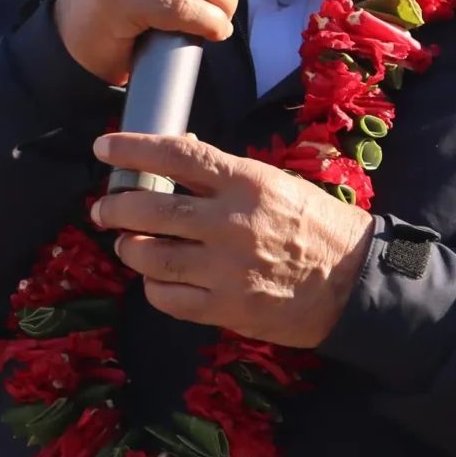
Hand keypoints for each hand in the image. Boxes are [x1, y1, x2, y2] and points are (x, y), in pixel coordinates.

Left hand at [89, 132, 373, 347]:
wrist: (352, 280)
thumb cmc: (314, 223)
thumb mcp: (274, 182)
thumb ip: (224, 175)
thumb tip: (177, 156)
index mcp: (245, 182)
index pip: (175, 156)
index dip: (132, 149)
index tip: (103, 147)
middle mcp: (230, 223)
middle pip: (150, 210)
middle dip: (115, 207)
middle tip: (102, 208)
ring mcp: (226, 269)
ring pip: (151, 257)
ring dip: (129, 248)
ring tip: (126, 244)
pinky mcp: (227, 308)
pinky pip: (169, 299)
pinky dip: (153, 287)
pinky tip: (155, 280)